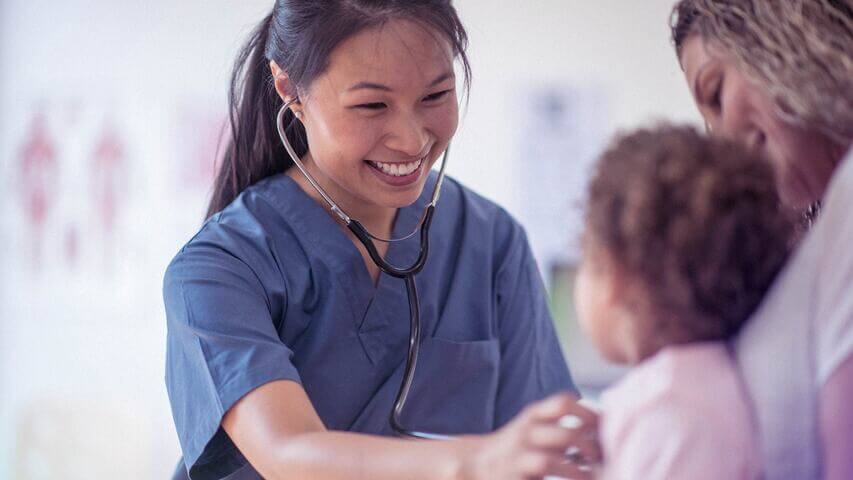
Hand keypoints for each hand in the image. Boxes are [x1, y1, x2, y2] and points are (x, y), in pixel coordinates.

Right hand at [459, 392, 600, 479]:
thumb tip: (605, 435)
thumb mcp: (537, 429)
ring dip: (577, 473)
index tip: (605, 430)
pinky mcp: (514, 475)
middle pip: (566, 435)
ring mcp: (517, 456)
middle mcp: (525, 432)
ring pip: (550, 461)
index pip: (564, 403)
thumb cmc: (519, 448)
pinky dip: (563, 479)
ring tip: (592, 477)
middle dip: (591, 450)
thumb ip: (563, 430)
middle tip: (604, 460)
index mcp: (534, 415)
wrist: (477, 463)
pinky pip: (539, 479)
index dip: (590, 415)